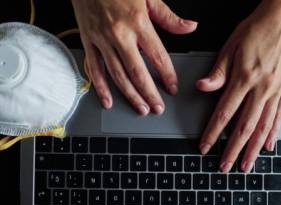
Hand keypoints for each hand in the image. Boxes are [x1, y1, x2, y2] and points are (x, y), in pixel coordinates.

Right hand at [71, 0, 196, 114]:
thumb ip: (168, 17)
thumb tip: (189, 27)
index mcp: (138, 23)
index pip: (158, 56)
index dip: (167, 75)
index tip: (173, 88)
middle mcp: (120, 35)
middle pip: (137, 72)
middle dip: (149, 93)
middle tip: (157, 108)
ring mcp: (102, 41)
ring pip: (117, 75)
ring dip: (130, 95)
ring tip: (140, 109)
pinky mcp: (88, 42)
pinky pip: (94, 69)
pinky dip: (101, 87)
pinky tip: (108, 101)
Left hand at [197, 0, 280, 172]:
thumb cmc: (256, 30)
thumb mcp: (230, 47)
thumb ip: (218, 72)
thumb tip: (202, 87)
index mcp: (244, 79)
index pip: (224, 114)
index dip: (213, 133)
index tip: (205, 147)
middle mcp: (262, 88)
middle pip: (244, 127)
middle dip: (233, 150)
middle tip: (225, 167)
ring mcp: (276, 91)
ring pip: (263, 127)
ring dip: (253, 149)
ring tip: (247, 165)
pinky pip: (279, 116)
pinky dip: (272, 134)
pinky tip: (267, 146)